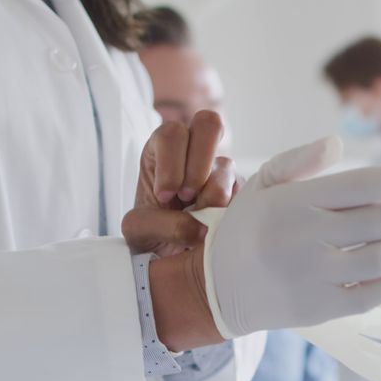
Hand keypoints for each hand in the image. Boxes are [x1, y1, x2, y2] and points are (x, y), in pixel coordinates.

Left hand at [122, 110, 237, 255]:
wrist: (168, 256)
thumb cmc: (150, 233)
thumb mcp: (138, 230)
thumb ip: (159, 224)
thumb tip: (201, 228)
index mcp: (162, 150)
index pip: (171, 135)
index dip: (171, 165)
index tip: (165, 197)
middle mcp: (193, 151)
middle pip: (208, 124)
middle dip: (199, 165)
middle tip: (187, 197)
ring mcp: (220, 169)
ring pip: (226, 166)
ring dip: (211, 197)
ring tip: (198, 221)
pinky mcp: (238, 191)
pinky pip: (241, 194)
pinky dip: (227, 213)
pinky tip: (214, 227)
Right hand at [200, 135, 380, 337]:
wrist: (216, 287)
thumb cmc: (249, 227)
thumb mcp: (261, 184)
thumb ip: (298, 160)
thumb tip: (338, 143)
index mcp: (295, 202)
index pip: (364, 185)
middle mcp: (305, 238)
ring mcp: (313, 276)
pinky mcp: (320, 309)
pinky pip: (372, 294)